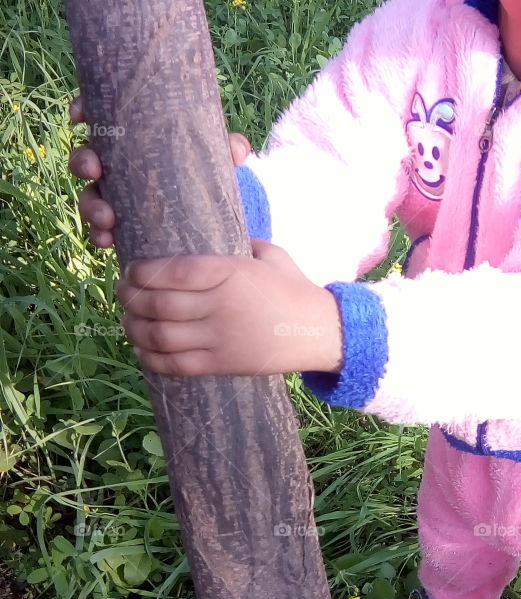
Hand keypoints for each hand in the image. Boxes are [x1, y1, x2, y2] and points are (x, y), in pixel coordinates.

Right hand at [68, 94, 253, 248]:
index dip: (83, 111)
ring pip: (89, 195)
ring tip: (108, 218)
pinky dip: (100, 234)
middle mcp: (117, 164)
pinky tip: (108, 240)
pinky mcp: (120, 223)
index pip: (101, 118)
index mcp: (133, 137)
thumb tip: (237, 151)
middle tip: (95, 169)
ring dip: (91, 205)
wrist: (213, 211)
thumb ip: (227, 148)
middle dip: (83, 161)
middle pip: (86, 157)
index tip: (80, 115)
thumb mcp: (216, 155)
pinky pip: (100, 229)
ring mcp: (115, 195)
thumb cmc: (204, 169)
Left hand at [117, 239, 342, 376]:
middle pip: (159, 304)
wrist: (320, 332)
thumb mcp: (270, 255)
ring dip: (134, 328)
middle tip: (122, 292)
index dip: (144, 271)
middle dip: (130, 298)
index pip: (175, 270)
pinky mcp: (221, 364)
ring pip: (160, 336)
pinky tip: (142, 349)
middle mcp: (222, 305)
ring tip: (128, 320)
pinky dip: (150, 358)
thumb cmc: (293, 288)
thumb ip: (240, 243)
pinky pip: (175, 364)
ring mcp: (220, 338)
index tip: (131, 269)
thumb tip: (209, 234)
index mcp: (232, 272)